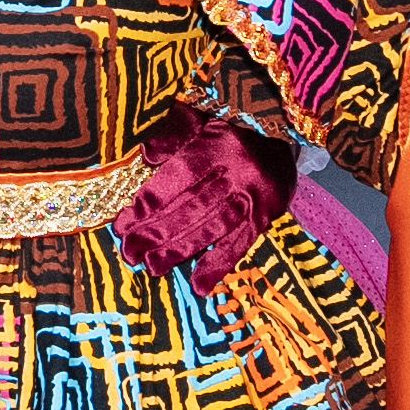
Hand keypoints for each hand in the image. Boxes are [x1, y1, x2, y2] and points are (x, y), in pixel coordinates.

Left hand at [116, 105, 293, 289]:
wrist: (286, 137)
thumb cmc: (232, 133)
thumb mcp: (203, 124)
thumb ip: (174, 137)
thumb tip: (146, 155)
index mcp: (215, 146)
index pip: (178, 177)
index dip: (149, 201)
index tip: (123, 223)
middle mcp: (235, 172)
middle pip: (190, 206)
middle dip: (155, 232)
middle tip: (129, 252)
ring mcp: (251, 198)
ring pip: (210, 228)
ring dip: (178, 251)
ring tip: (152, 268)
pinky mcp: (264, 218)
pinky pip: (239, 245)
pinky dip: (218, 266)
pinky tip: (199, 286)